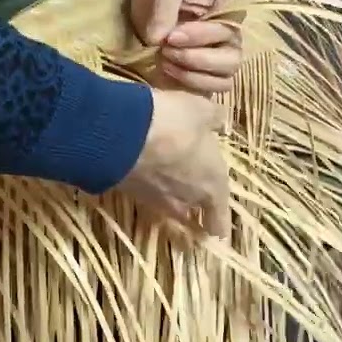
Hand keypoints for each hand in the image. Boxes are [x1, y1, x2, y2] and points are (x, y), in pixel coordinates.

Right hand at [117, 89, 230, 237]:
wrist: (121, 133)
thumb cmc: (173, 124)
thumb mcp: (201, 110)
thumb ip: (215, 119)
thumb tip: (220, 123)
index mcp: (212, 186)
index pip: (220, 218)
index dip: (220, 224)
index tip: (218, 231)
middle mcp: (186, 200)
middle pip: (193, 211)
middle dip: (195, 205)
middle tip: (196, 199)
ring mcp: (156, 199)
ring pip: (169, 203)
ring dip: (172, 193)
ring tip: (171, 178)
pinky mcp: (131, 192)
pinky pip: (147, 190)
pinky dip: (149, 182)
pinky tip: (148, 166)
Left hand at [129, 0, 242, 95]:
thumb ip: (165, 5)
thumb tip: (158, 39)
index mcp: (228, 11)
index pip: (228, 31)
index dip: (201, 37)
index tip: (170, 36)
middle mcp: (229, 39)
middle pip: (231, 60)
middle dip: (196, 58)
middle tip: (165, 49)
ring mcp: (219, 59)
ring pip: (224, 80)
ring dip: (193, 75)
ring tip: (164, 60)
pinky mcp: (204, 75)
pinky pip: (211, 90)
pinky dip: (191, 85)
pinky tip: (168, 71)